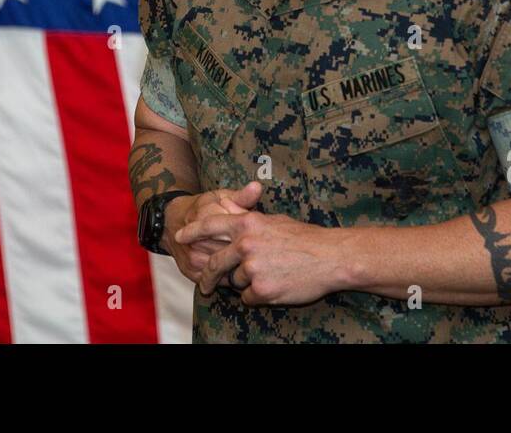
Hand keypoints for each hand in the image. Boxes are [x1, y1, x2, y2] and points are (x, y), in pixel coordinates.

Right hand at [162, 182, 261, 284]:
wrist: (171, 223)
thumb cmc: (202, 208)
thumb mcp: (220, 197)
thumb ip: (240, 196)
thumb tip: (257, 187)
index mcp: (206, 216)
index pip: (237, 229)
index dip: (252, 234)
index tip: (263, 236)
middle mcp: (197, 239)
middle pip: (232, 251)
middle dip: (249, 253)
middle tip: (264, 253)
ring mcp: (194, 257)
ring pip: (226, 268)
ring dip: (241, 267)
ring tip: (255, 264)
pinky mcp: (192, 272)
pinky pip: (218, 280)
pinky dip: (230, 277)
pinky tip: (240, 272)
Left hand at [175, 210, 344, 305]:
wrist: (330, 257)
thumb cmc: (306, 238)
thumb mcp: (274, 220)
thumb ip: (250, 219)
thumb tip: (232, 214)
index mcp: (247, 224)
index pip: (210, 225)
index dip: (192, 231)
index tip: (180, 236)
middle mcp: (245, 244)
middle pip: (215, 263)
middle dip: (208, 276)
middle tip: (205, 285)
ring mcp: (252, 268)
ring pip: (235, 282)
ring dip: (246, 283)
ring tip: (271, 275)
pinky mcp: (261, 290)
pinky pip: (248, 297)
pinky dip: (258, 296)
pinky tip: (276, 286)